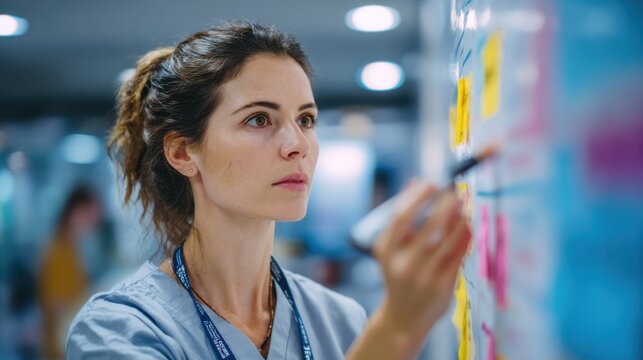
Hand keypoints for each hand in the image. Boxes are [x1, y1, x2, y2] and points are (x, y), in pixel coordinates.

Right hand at [372, 179, 470, 350]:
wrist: (403, 318)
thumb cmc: (399, 275)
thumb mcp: (392, 249)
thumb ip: (403, 217)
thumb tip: (414, 181)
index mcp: (386, 251)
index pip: (401, 218)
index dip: (417, 198)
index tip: (431, 184)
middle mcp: (403, 263)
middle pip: (429, 227)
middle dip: (445, 206)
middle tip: (456, 192)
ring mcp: (423, 276)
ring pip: (447, 241)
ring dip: (459, 220)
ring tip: (465, 206)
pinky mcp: (442, 286)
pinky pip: (457, 256)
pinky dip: (464, 238)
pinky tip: (468, 226)